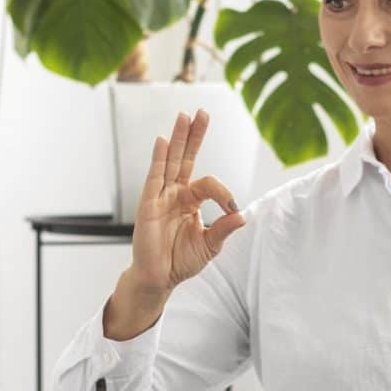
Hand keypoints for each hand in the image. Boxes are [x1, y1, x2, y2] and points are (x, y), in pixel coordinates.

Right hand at [128, 110, 246, 296]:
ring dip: (177, 138)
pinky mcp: (148, 204)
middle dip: (194, 135)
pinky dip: (157, 159)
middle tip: (202, 112)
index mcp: (190, 201)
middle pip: (185, 157)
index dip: (223, 192)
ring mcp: (160, 197)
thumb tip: (242, 215)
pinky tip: (162, 141)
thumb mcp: (210, 244)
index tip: (232, 208)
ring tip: (184, 116)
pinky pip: (154, 177)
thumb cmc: (181, 261)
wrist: (160, 278)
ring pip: (170, 161)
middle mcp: (175, 194)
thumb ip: (224, 228)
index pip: (209, 184)